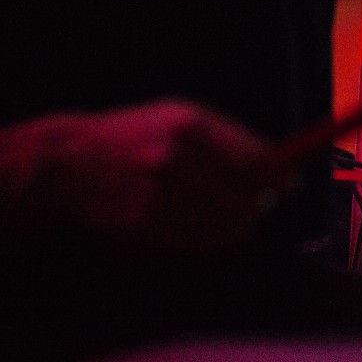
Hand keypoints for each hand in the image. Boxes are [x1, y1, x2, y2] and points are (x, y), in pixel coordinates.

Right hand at [0, 100, 271, 252]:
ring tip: (227, 220)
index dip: (278, 178)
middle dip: (257, 208)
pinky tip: (199, 229)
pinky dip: (206, 241)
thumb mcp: (181, 118)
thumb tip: (280, 170)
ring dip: (233, 228)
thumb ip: (230, 140)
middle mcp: (175, 155)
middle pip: (245, 199)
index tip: (290, 187)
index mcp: (190, 124)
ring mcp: (157, 191)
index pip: (255, 160)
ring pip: (224, 226)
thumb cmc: (140, 136)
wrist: (71, 160)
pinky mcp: (143, 221)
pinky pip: (196, 242)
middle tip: (256, 208)